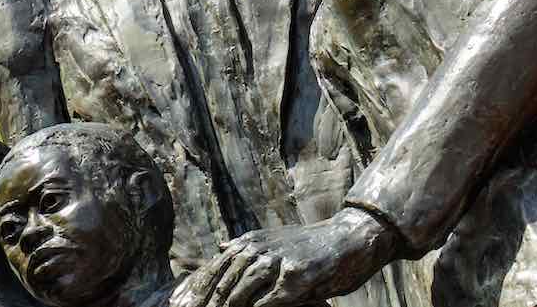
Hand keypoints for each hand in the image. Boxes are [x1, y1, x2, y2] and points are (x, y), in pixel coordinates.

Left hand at [167, 208, 397, 306]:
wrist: (351, 236)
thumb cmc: (313, 243)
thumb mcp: (275, 238)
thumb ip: (248, 246)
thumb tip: (220, 247)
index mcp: (249, 242)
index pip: (214, 270)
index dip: (199, 291)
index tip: (185, 306)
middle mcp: (258, 250)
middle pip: (222, 283)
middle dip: (208, 303)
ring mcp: (276, 263)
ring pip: (239, 293)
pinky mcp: (294, 278)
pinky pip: (268, 302)